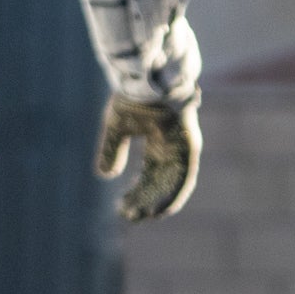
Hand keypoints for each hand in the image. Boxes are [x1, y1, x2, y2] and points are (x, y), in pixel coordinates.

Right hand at [95, 96, 199, 221]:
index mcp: (157, 145)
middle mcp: (172, 150)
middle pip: (160, 184)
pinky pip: (185, 177)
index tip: (122, 208)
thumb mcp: (116, 127)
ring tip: (145, 217)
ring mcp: (182, 149)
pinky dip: (174, 194)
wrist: (148, 76)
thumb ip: (112, 150)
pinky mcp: (189, 146)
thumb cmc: (133, 96)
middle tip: (131, 216)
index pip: (148, 177)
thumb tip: (104, 175)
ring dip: (160, 202)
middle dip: (145, 201)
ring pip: (172, 184)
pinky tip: (163, 208)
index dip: (136, 194)